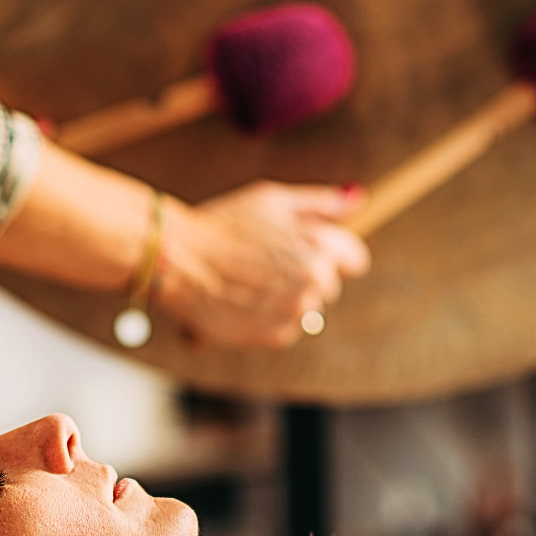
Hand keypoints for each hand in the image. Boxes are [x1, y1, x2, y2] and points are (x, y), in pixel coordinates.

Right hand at [155, 181, 369, 347]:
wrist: (178, 259)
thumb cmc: (224, 224)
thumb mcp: (273, 200)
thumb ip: (320, 202)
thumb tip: (357, 198)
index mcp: (321, 251)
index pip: (353, 260)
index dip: (327, 252)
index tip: (300, 250)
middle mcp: (313, 286)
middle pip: (327, 287)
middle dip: (301, 276)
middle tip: (261, 264)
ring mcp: (293, 314)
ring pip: (305, 310)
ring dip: (282, 300)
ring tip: (247, 282)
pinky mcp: (271, 337)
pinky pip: (283, 331)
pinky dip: (265, 320)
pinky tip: (240, 301)